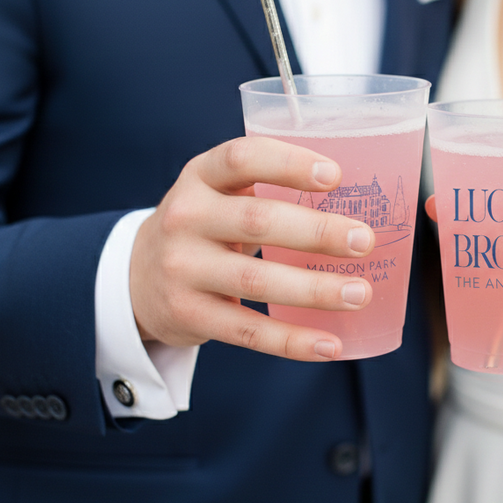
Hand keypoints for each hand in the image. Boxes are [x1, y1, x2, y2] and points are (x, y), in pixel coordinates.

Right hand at [130, 136, 375, 361]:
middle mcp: (186, 217)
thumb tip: (360, 201)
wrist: (138, 277)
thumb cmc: (207, 224)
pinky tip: (330, 344)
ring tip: (359, 292)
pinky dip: (291, 340)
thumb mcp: (220, 192)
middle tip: (364, 240)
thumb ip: (270, 187)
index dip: (289, 164)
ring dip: (314, 289)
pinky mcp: (188, 314)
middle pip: (257, 221)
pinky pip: (247, 330)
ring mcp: (183, 268)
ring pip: (256, 280)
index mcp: (201, 176)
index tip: (336, 175)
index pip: (242, 158)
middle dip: (317, 231)